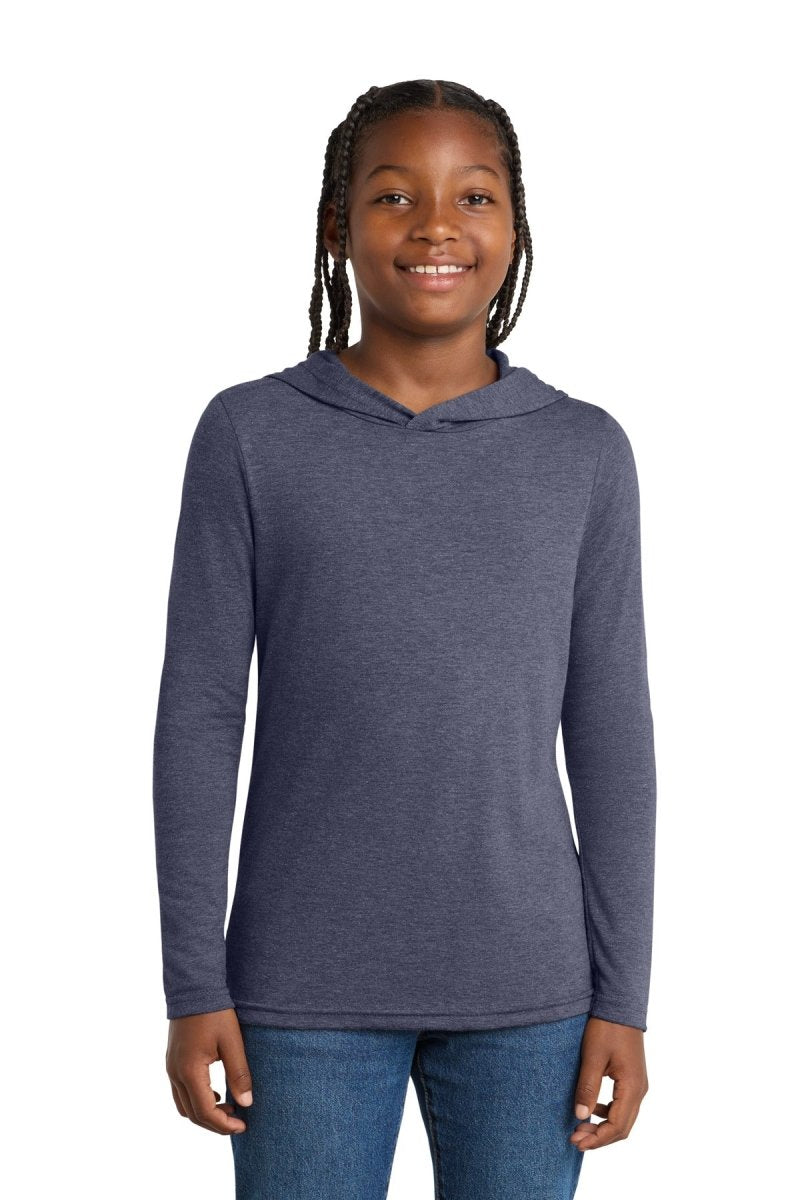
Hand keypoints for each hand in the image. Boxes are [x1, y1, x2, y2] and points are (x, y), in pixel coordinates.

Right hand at [166, 1008, 252, 1134]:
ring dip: (205, 1113)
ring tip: (230, 1108)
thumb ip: (239, 1073)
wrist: (193, 987)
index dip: (224, 1124)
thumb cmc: (215, 1013)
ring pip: (184, 1106)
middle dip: (215, 1123)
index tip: (243, 1126)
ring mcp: (171, 1067)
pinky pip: (180, 1092)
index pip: (205, 1111)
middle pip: (192, 1114)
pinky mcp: (172, 1061)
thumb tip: (247, 1103)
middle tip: (239, 1122)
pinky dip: (197, 1100)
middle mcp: (175, 1074)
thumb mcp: (232, 1042)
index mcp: (190, 1071)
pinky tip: (217, 1092)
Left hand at [570, 1016, 648, 1150]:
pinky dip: (607, 1114)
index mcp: (632, 1087)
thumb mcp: (593, 1056)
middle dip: (599, 1138)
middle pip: (622, 1127)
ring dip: (603, 1127)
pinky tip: (592, 1109)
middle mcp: (640, 1090)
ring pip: (623, 1118)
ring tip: (580, 1127)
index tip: (576, 1142)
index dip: (597, 1139)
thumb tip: (580, 1117)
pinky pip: (623, 1106)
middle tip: (574, 1140)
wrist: (620, 1004)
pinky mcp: (633, 1079)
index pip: (617, 1126)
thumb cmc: (607, 1027)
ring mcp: (638, 1085)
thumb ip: (588, 1088)